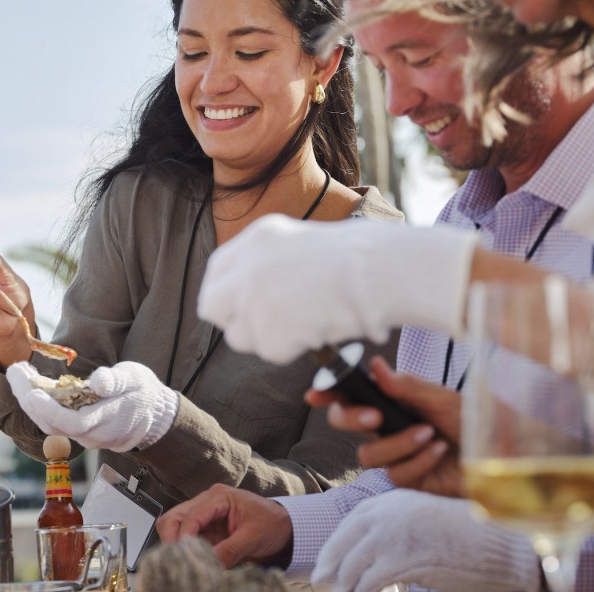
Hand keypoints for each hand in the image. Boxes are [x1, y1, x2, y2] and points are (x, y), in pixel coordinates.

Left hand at [7, 361, 178, 452]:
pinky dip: (39, 404)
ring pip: (50, 425)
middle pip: (54, 424)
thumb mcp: (135, 378)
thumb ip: (116, 380)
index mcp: (108, 419)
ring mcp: (84, 436)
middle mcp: (93, 434)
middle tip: (15, 370)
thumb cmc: (143, 392)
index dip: (51, 410)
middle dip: (30, 399)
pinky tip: (30, 383)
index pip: (74, 422)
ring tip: (19, 372)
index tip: (33, 393)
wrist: (153, 416)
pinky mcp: (78, 432)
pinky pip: (54, 422)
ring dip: (30, 400)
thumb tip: (98, 381)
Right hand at [156, 484, 292, 567]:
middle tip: (176, 562)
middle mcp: (205, 503)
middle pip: (173, 519)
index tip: (184, 557)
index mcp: (218, 497)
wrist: (285, 528)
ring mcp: (203, 518)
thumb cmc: (272, 524)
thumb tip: (208, 567)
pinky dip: (185, 553)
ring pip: (174, 529)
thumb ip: (230, 550)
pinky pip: (187, 541)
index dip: (184, 537)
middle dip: (171, 540)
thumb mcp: (253, 537)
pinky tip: (192, 565)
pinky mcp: (205, 532)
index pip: (190, 516)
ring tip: (185, 565)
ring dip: (176, 547)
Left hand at [197, 214, 476, 363]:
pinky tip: (319, 329)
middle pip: (211, 306)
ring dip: (267, 338)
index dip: (227, 292)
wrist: (383, 272)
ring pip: (239, 336)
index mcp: (257, 237)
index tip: (241, 305)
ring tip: (307, 323)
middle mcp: (246, 266)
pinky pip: (271, 353)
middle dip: (231, 320)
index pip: (216, 271)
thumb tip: (253, 293)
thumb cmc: (361, 258)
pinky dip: (294, 349)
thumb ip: (271, 263)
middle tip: (262, 327)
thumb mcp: (304, 242)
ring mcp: (253, 300)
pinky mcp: (268, 332)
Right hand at [306, 357, 463, 496]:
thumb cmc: (474, 424)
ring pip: (367, 453)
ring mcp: (394, 455)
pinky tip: (439, 452)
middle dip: (351, 418)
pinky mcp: (406, 480)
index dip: (328, 394)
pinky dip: (419, 460)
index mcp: (392, 402)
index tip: (315, 394)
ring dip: (399, 443)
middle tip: (375, 416)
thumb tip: (376, 366)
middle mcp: (387, 428)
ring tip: (430, 435)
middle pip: (343, 423)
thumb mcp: (442, 398)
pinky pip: (395, 473)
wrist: (499, 457)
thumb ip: (408, 386)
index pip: (351, 396)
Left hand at [313, 490, 540, 591]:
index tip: (328, 557)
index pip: (354, 518)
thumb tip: (378, 554)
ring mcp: (397, 534)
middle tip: (321, 578)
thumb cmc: (472, 536)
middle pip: (347, 538)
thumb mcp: (428, 521)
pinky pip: (372, 579)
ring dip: (346, 581)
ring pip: (355, 561)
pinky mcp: (406, 559)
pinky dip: (362, 591)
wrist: (504, 543)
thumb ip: (401, 530)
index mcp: (397, 499)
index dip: (338, 540)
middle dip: (331, 561)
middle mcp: (392, 512)